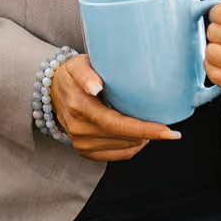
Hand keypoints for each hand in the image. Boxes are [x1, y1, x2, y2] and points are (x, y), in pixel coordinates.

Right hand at [50, 53, 181, 160]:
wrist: (52, 91)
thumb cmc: (71, 75)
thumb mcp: (77, 65)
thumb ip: (86, 74)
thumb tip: (96, 87)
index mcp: (79, 107)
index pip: (116, 124)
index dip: (144, 129)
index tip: (168, 131)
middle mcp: (79, 129)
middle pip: (124, 138)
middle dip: (149, 134)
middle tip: (166, 126)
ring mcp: (80, 143)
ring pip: (123, 148)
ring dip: (140, 140)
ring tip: (147, 126)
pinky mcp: (84, 151)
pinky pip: (116, 155)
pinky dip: (130, 147)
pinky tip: (136, 136)